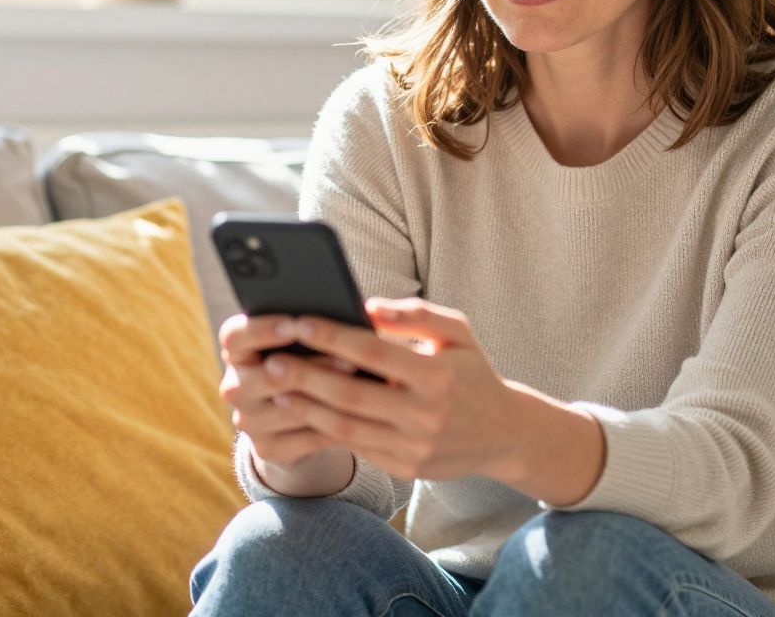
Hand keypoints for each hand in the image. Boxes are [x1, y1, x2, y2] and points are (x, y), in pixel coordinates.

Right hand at [218, 312, 354, 469]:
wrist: (290, 419)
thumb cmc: (302, 362)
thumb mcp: (297, 344)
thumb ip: (309, 331)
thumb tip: (347, 318)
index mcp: (237, 352)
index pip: (235, 337)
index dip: (262, 330)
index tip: (296, 324)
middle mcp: (235, 387)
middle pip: (266, 376)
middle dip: (313, 367)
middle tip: (350, 359)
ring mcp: (248, 421)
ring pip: (292, 409)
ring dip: (330, 398)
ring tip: (365, 386)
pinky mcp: (268, 447)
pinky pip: (307, 437)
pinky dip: (337, 424)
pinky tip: (362, 414)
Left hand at [263, 297, 520, 480]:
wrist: (503, 434)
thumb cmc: (472, 373)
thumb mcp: (457, 333)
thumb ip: (415, 314)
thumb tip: (366, 305)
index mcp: (437, 375)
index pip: (373, 353)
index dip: (333, 337)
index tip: (299, 322)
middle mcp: (425, 414)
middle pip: (351, 395)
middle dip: (306, 376)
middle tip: (271, 360)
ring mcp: (414, 446)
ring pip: (347, 427)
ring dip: (306, 408)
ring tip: (276, 389)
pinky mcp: (405, 468)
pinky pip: (357, 448)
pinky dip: (325, 430)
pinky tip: (302, 413)